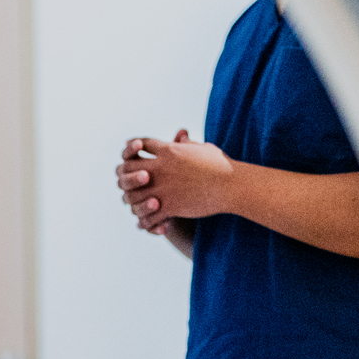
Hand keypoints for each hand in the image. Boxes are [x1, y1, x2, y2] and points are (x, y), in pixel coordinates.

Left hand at [117, 130, 235, 234]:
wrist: (231, 185)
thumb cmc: (221, 165)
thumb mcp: (202, 149)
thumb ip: (187, 144)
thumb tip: (181, 136)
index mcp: (169, 150)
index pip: (141, 144)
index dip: (134, 148)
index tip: (134, 154)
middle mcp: (161, 167)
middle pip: (129, 167)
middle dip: (127, 174)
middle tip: (128, 181)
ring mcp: (163, 187)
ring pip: (133, 193)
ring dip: (131, 199)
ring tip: (133, 203)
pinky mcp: (170, 206)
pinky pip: (148, 215)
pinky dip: (145, 220)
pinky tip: (144, 222)